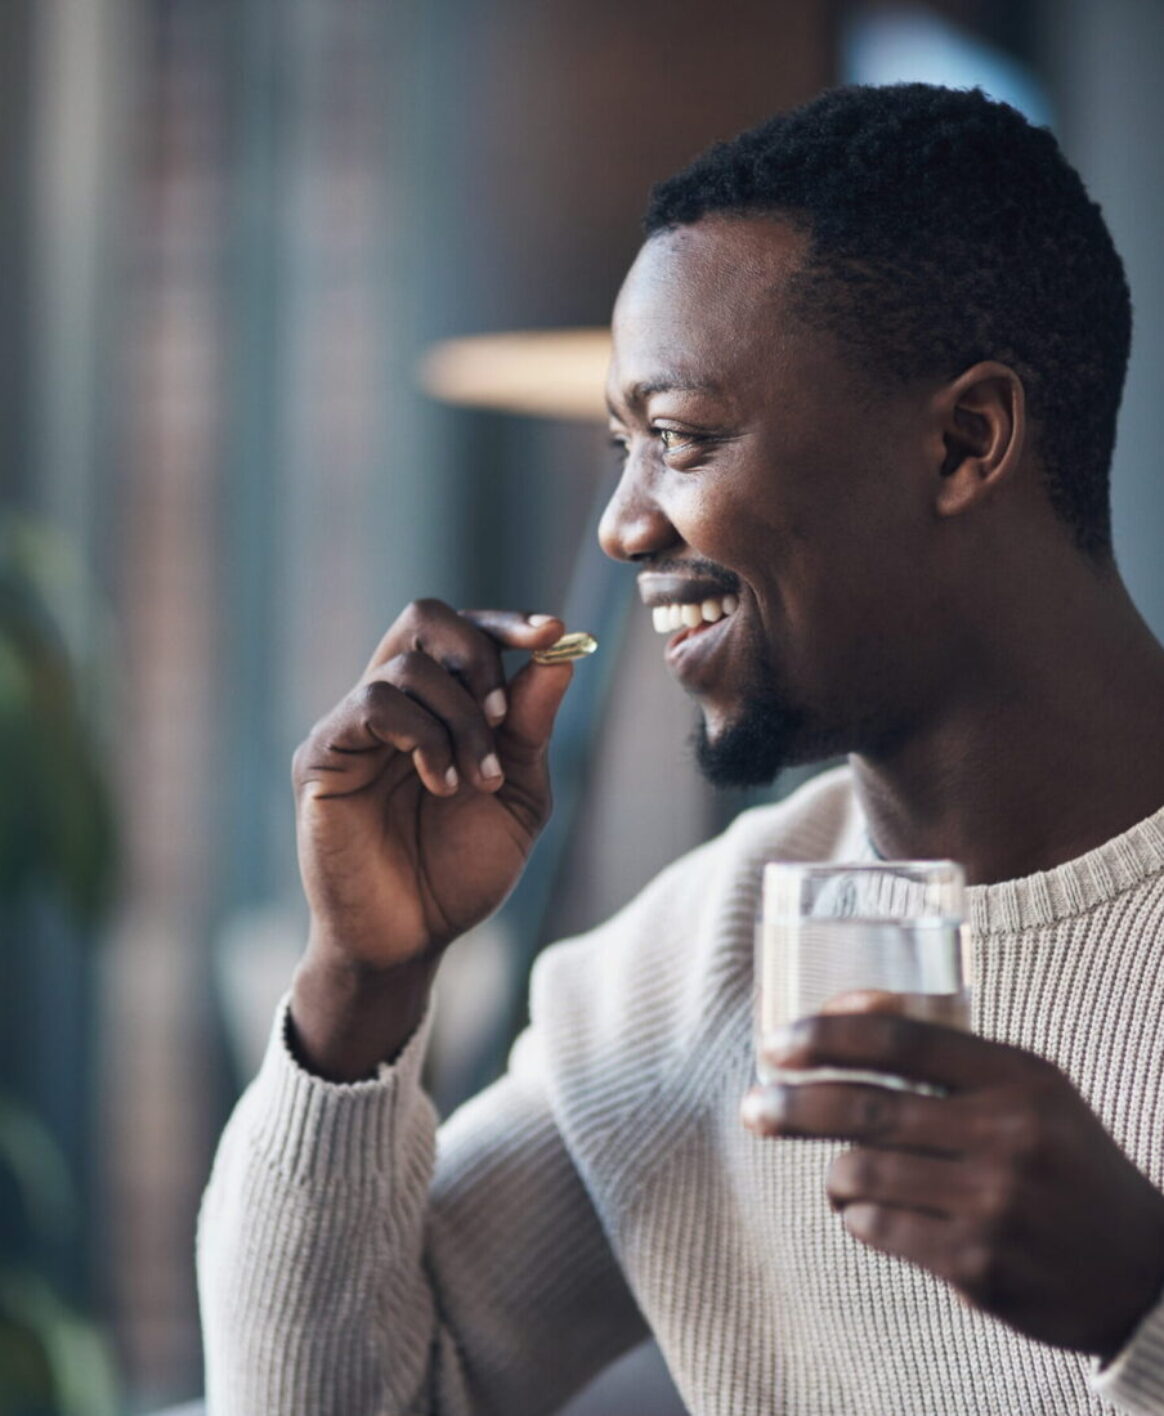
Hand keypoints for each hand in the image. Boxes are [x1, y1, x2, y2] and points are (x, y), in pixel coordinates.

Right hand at [288, 601, 571, 1075]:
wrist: (412, 939)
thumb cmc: (460, 870)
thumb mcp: (517, 794)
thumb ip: (531, 726)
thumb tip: (559, 653)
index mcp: (438, 705)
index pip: (463, 630)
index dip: (507, 622)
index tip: (553, 631)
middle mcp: (392, 703)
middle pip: (424, 616)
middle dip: (478, 653)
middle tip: (502, 715)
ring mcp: (352, 726)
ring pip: (406, 666)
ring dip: (459, 720)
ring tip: (474, 782)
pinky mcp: (323, 755)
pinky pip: (371, 705)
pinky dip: (422, 736)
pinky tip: (441, 784)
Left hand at [742, 1012, 1163, 1358]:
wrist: (1139, 1270)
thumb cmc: (1062, 1160)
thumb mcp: (1029, 1089)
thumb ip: (947, 1050)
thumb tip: (841, 1007)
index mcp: (1019, 1078)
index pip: (901, 1040)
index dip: (827, 1035)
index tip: (779, 1043)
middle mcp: (1008, 1136)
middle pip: (866, 1108)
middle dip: (793, 1105)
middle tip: (753, 1107)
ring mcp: (992, 1205)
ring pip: (861, 1172)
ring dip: (836, 1172)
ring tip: (842, 1174)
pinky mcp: (977, 1267)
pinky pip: (877, 1228)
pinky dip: (860, 1216)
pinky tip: (876, 1213)